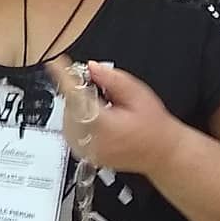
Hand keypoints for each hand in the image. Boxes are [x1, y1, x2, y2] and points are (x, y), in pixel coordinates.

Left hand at [49, 60, 182, 177]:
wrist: (162, 153)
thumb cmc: (154, 126)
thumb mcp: (138, 94)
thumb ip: (113, 79)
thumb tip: (92, 67)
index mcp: (104, 124)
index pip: (77, 97)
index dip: (66, 79)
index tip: (57, 65)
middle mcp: (93, 141)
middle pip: (70, 108)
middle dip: (78, 92)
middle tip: (96, 85)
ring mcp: (88, 151)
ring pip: (67, 120)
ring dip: (77, 106)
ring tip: (101, 104)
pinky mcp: (87, 155)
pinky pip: (71, 133)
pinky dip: (77, 119)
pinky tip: (95, 116)